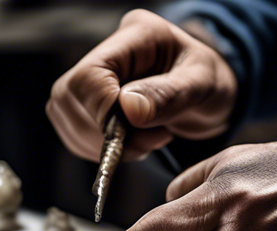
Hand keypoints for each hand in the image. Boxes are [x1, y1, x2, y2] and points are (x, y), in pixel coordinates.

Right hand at [46, 9, 237, 161]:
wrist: (208, 95)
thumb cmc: (211, 83)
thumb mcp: (203, 85)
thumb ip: (169, 95)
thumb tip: (128, 110)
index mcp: (135, 36)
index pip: (90, 75)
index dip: (103, 111)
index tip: (137, 133)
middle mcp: (105, 52)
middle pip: (69, 96)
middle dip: (104, 132)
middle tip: (149, 142)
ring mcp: (91, 78)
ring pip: (65, 116)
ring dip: (101, 144)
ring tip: (146, 142)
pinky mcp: (86, 104)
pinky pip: (73, 132)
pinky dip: (99, 149)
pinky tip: (132, 145)